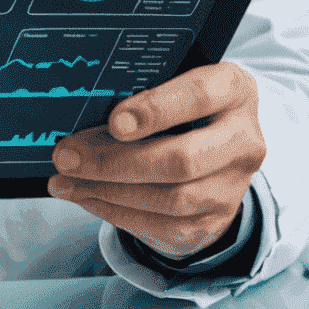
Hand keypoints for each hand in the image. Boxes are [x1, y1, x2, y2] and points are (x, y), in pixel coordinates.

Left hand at [48, 61, 264, 260]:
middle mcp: (243, 139)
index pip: (199, 96)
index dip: (156, 109)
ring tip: (66, 180)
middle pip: (181, 160)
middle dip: (115, 161)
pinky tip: (86, 196)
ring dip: (108, 191)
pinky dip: (115, 211)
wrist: (219, 151)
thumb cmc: (184, 105)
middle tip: (67, 156)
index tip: (114, 121)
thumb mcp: (174, 83)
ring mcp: (232, 186)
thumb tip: (83, 109)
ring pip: (170, 199)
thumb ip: (141, 89)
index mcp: (234, 90)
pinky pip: (162, 225)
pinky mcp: (214, 221)